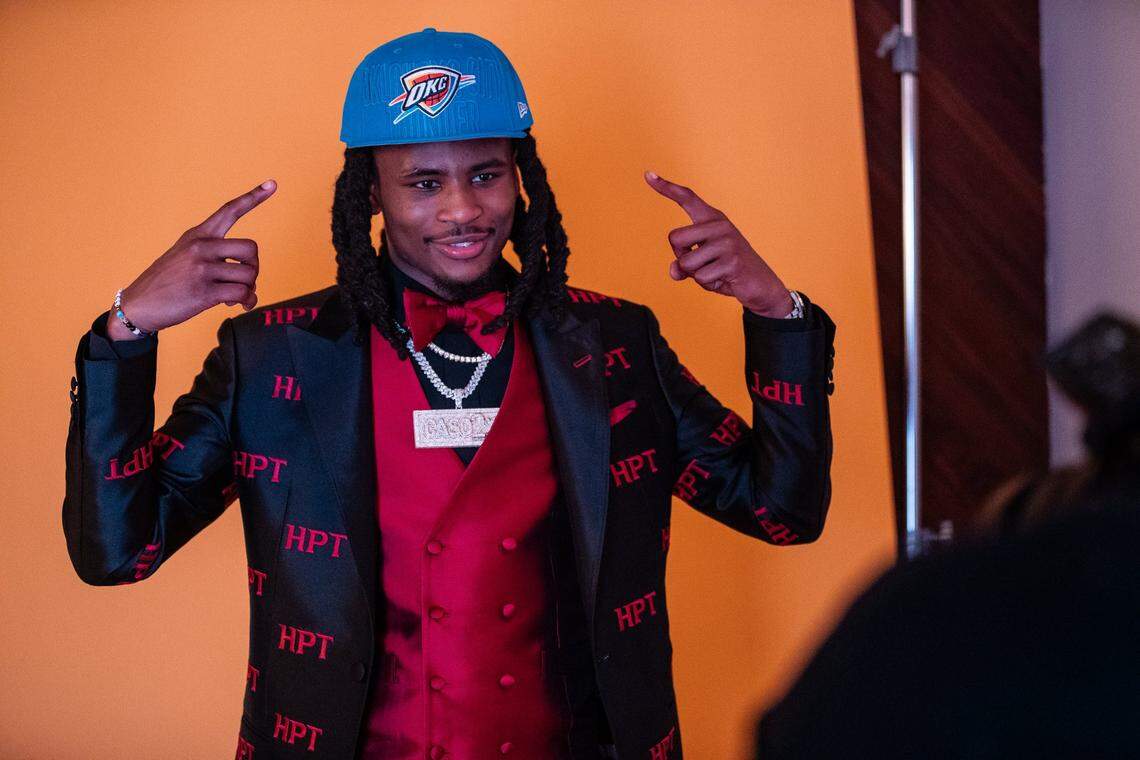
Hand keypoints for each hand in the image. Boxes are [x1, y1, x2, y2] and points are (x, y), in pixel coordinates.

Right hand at [108, 180, 275, 337]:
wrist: (138, 305)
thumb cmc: (166, 282)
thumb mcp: (183, 255)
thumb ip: (214, 255)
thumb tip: (246, 274)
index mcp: (197, 235)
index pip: (229, 210)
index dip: (253, 197)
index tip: (272, 184)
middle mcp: (200, 247)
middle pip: (251, 249)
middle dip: (254, 267)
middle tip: (244, 279)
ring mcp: (201, 269)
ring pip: (249, 274)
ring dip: (249, 288)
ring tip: (236, 296)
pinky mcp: (204, 292)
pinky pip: (242, 294)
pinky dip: (246, 301)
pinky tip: (237, 305)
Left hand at [644, 170, 792, 316]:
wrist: (761, 285)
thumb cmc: (727, 271)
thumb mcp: (701, 266)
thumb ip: (683, 265)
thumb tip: (674, 270)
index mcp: (712, 219)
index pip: (687, 198)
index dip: (666, 187)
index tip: (648, 174)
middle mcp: (720, 225)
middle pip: (674, 238)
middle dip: (681, 256)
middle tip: (701, 263)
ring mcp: (727, 242)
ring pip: (686, 262)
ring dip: (695, 274)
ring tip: (715, 272)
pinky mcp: (732, 261)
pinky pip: (701, 278)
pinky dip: (708, 284)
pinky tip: (724, 279)